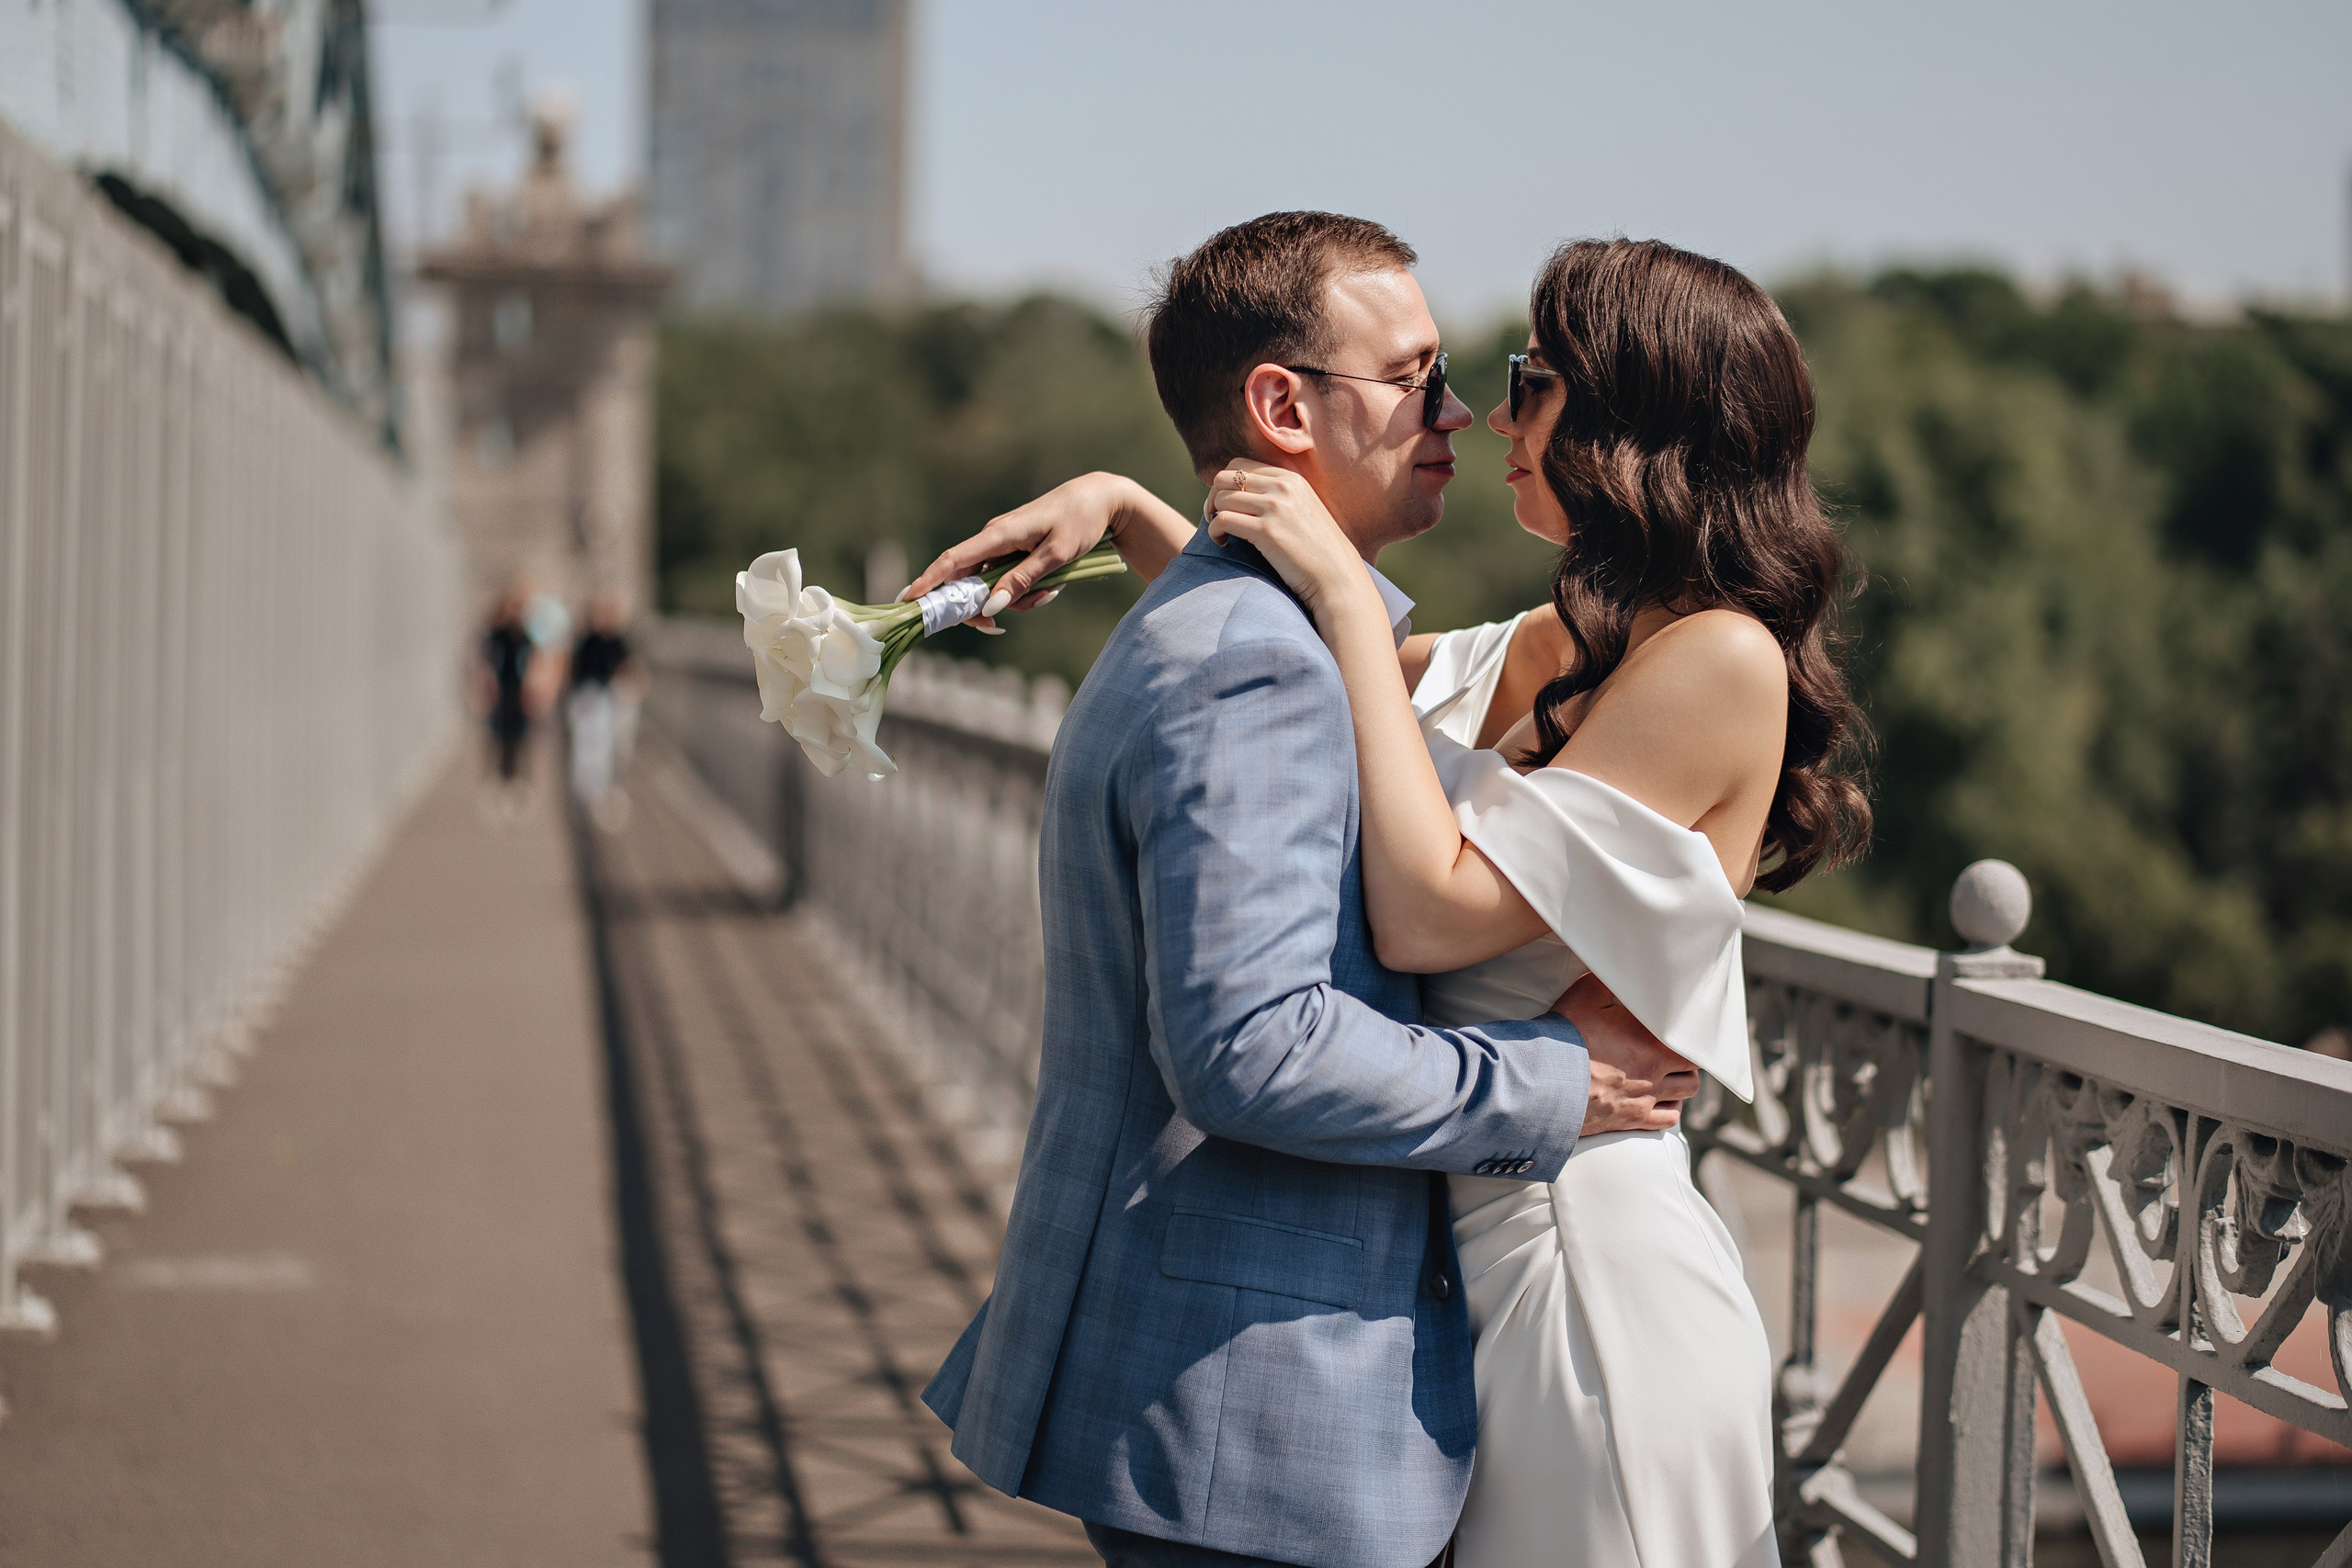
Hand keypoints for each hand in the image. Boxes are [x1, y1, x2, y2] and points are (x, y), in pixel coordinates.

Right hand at [898, 471, 1124, 631]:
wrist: (1100, 500)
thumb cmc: (1079, 523)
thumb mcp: (1055, 556)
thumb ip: (1022, 581)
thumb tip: (990, 606)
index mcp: (998, 534)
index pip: (953, 560)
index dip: (928, 581)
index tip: (907, 599)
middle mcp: (994, 538)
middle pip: (968, 581)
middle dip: (982, 607)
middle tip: (998, 627)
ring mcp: (1004, 544)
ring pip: (993, 585)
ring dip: (1017, 599)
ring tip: (1051, 591)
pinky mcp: (1015, 549)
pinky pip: (1008, 578)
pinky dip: (1025, 590)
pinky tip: (1052, 585)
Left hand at [1204, 459, 1371, 622]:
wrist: (1337, 576)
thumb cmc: (1317, 550)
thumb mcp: (1302, 510)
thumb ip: (1278, 496)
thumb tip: (1241, 494)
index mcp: (1290, 478)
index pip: (1241, 465)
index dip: (1225, 484)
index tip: (1225, 505)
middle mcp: (1283, 486)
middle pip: (1225, 476)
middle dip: (1213, 496)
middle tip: (1215, 517)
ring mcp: (1275, 507)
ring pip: (1221, 497)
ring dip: (1213, 516)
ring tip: (1221, 534)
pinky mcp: (1267, 531)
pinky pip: (1223, 520)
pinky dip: (1215, 531)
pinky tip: (1223, 543)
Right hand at [1554, 973, 1697, 1134]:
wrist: (1546, 1083)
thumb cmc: (1566, 1039)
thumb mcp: (1584, 995)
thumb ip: (1607, 978)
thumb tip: (1617, 964)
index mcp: (1653, 1039)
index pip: (1692, 1036)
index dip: (1691, 1030)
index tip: (1684, 1025)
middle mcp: (1657, 1070)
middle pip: (1694, 1065)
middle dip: (1688, 1055)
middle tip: (1676, 1047)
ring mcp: (1646, 1097)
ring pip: (1686, 1091)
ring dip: (1683, 1080)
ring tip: (1671, 1072)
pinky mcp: (1633, 1118)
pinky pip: (1668, 1119)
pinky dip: (1670, 1109)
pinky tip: (1661, 1099)